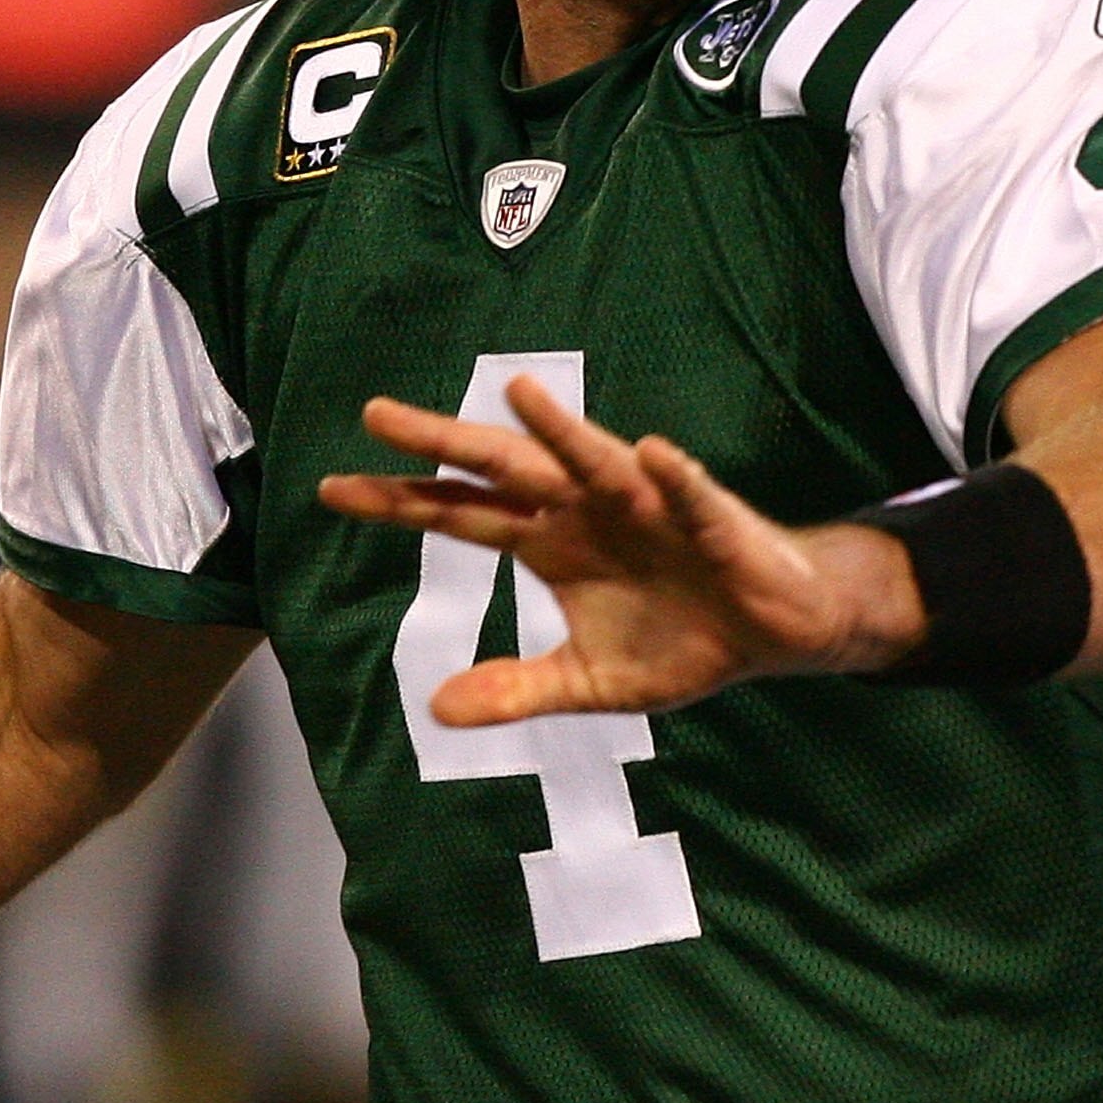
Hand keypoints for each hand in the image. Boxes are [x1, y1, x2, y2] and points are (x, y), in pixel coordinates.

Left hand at [320, 374, 923, 722]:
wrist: (771, 631)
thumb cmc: (678, 638)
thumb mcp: (588, 681)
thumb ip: (517, 689)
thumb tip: (436, 708)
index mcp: (549, 543)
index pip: (459, 516)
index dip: (400, 502)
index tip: (331, 490)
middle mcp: (584, 509)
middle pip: (502, 470)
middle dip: (443, 442)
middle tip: (376, 414)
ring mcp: (645, 505)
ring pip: (592, 459)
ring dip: (559, 429)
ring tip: (518, 394)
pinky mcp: (708, 517)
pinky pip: (688, 492)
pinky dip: (672, 475)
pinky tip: (652, 453)